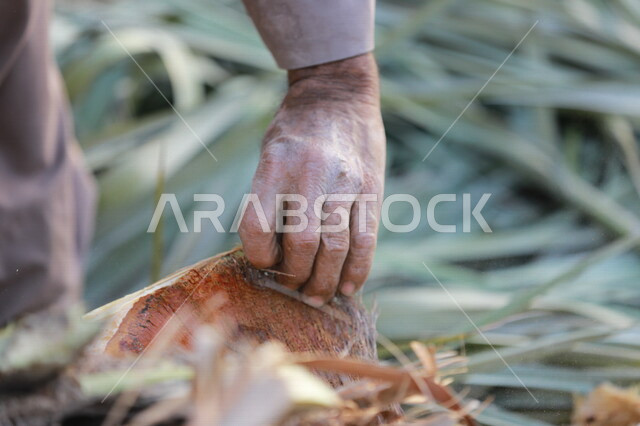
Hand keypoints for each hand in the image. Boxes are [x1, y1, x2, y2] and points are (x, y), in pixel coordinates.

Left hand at [238, 53, 385, 305]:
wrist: (338, 93)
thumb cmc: (295, 130)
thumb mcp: (268, 154)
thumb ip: (268, 199)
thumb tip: (272, 255)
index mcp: (275, 164)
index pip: (258, 226)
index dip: (258, 256)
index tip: (264, 263)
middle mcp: (311, 173)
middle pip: (301, 244)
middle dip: (294, 277)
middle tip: (293, 289)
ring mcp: (345, 182)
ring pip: (336, 248)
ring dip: (324, 282)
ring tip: (316, 297)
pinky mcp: (370, 189)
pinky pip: (366, 239)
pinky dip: (357, 270)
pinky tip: (348, 287)